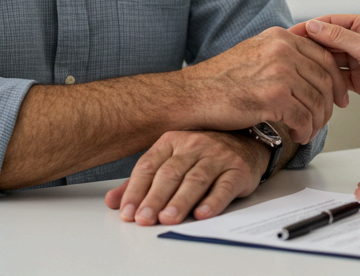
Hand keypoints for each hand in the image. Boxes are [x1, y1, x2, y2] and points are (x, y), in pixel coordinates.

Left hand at [105, 130, 267, 224]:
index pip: (149, 166)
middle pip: (170, 173)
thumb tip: (113, 202)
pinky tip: (201, 213)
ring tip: (168, 219)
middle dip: (155, 198)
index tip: (127, 212)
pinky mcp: (238, 169)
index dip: (136, 190)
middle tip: (144, 219)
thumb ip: (142, 182)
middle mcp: (194, 145)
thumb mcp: (171, 161)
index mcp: (172, 141)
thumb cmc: (202, 155)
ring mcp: (218, 155)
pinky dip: (212, 201)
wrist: (246, 142)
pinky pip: (224, 186)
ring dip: (180, 201)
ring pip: (195, 179)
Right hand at [180, 26, 347, 143]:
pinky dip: (305, 130)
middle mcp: (282, 49)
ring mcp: (280, 71)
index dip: (336, 80)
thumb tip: (306, 70)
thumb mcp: (254, 52)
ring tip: (308, 131)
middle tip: (326, 119)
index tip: (339, 96)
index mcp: (280, 37)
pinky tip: (299, 135)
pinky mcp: (274, 96)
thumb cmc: (219, 80)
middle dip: (329, 104)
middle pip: (325, 79)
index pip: (323, 56)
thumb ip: (280, 54)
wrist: (192, 95)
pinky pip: (304, 117)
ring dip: (317, 122)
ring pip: (317, 101)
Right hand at [290, 15, 359, 115]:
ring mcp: (359, 61)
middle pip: (328, 42)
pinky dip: (328, 82)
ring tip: (300, 71)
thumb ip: (339, 37)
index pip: (330, 23)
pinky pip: (337, 79)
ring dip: (319, 66)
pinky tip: (318, 84)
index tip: (290, 34)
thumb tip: (313, 26)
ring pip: (331, 61)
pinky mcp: (359, 81)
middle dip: (310, 48)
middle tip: (290, 55)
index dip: (309, 28)